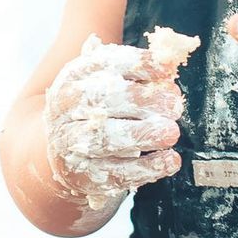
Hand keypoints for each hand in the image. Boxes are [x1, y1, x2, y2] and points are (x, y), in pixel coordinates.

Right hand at [43, 36, 183, 219]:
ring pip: (106, 138)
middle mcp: (67, 106)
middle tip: (174, 106)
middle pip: (103, 100)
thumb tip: (169, 65)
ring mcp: (70, 141)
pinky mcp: (82, 174)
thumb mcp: (107, 80)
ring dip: (143, 135)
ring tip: (171, 132)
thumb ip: (137, 71)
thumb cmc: (94, 108)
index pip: (106, 63)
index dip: (138, 65)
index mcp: (75, 75)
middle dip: (143, 101)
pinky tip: (169, 160)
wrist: (63, 148)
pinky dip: (147, 168)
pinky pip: (116, 172)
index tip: (166, 72)